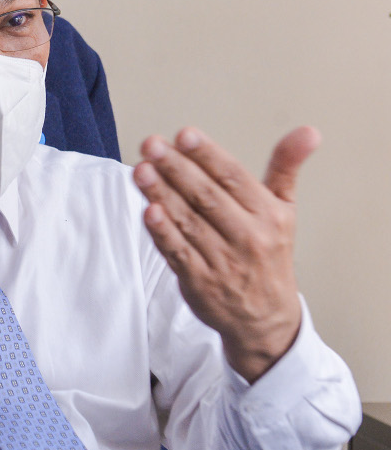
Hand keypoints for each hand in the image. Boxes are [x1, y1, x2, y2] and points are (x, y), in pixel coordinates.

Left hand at [132, 126, 320, 382]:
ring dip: (162, 194)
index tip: (185, 134)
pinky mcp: (200, 281)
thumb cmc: (269, 253)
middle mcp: (247, 236)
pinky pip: (178, 253)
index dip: (208, 155)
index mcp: (268, 214)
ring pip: (188, 222)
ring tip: (141, 170)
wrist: (266, 318)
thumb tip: (308, 131)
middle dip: (177, 168)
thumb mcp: (284, 210)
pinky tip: (148, 211)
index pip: (234, 178)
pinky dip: (163, 233)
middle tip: (152, 145)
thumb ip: (286, 167)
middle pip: (207, 197)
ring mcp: (223, 261)